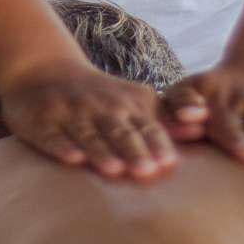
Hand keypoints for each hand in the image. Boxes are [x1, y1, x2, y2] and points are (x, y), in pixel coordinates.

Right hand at [0, 57, 202, 181]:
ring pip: (88, 135)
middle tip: (146, 171)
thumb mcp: (133, 100)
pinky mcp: (41, 121)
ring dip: (101, 152)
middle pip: (118, 131)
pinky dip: (62, 146)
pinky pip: (52, 136)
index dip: (156, 143)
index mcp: (126, 104)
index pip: (145, 126)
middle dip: (133, 150)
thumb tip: (202, 128)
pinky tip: (71, 159)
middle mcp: (99, 107)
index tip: (168, 163)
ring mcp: (69, 113)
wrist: (43, 72)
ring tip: (114, 170)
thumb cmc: (98, 97)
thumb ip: (166, 117)